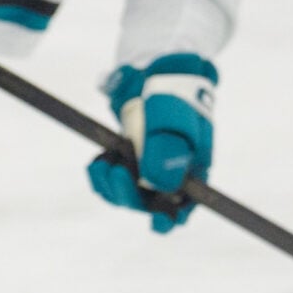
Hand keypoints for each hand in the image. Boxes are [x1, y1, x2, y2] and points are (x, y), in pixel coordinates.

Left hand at [87, 54, 215, 233]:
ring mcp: (145, 169)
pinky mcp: (125, 160)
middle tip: (117, 171)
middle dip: (127, 194)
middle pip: (146, 205)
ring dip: (110, 184)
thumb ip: (167, 152)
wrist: (157, 71)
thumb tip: (156, 184)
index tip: (155, 222)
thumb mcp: (174, 121)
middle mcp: (168, 176)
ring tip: (107, 159)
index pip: (182, 209)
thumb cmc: (174, 97)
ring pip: (124, 195)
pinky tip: (100, 158)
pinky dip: (100, 173)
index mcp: (191, 173)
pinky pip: (108, 179)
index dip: (169, 220)